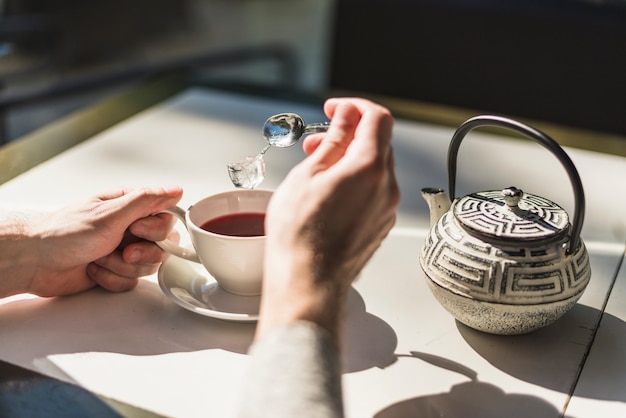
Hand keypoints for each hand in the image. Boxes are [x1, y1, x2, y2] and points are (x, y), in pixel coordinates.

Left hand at [1, 186, 182, 296]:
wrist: (36, 263)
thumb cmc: (65, 234)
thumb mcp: (111, 214)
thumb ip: (147, 201)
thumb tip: (176, 190)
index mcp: (128, 206)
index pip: (165, 217)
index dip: (155, 230)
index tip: (135, 230)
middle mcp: (128, 227)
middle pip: (161, 245)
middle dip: (140, 252)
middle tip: (120, 250)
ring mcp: (123, 250)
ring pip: (147, 265)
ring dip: (122, 266)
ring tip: (99, 258)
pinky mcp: (116, 271)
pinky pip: (132, 281)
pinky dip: (113, 279)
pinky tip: (94, 270)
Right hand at [257, 98, 399, 341]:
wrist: (308, 282)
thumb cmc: (300, 236)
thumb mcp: (308, 175)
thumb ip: (333, 140)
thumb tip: (345, 117)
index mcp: (370, 168)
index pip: (377, 118)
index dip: (354, 107)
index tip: (335, 109)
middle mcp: (387, 187)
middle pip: (378, 142)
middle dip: (349, 133)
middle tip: (318, 140)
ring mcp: (387, 209)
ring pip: (376, 168)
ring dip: (350, 158)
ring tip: (318, 168)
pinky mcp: (380, 225)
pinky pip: (374, 191)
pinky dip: (356, 181)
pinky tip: (330, 191)